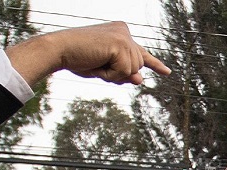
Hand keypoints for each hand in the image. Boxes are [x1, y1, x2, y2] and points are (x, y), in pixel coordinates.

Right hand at [8, 22, 169, 86]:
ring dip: (113, 74)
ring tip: (95, 62)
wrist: (60, 50)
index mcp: (121, 33)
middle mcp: (125, 31)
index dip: (154, 64)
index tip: (167, 72)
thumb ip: (123, 74)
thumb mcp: (104, 69)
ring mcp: (124, 36)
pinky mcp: (121, 44)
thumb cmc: (77, 58)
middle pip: (137, 66)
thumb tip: (140, 80)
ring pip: (132, 70)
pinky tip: (97, 62)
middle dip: (118, 74)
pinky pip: (124, 71)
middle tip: (97, 65)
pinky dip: (110, 74)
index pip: (141, 52)